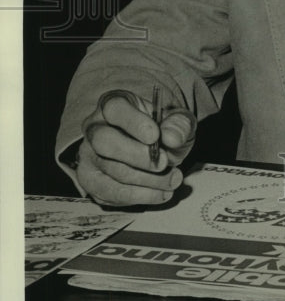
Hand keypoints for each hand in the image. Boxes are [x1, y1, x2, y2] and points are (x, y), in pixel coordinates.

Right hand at [76, 89, 195, 206]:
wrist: (155, 149)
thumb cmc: (162, 130)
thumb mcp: (177, 120)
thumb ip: (178, 124)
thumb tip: (171, 138)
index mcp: (113, 104)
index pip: (115, 109)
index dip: (134, 123)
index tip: (156, 136)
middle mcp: (94, 128)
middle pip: (104, 142)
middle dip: (138, 156)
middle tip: (165, 163)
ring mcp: (89, 156)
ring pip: (111, 171)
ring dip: (146, 181)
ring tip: (173, 181)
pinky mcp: (90, 181)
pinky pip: (111, 194)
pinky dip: (140, 196)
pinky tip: (162, 193)